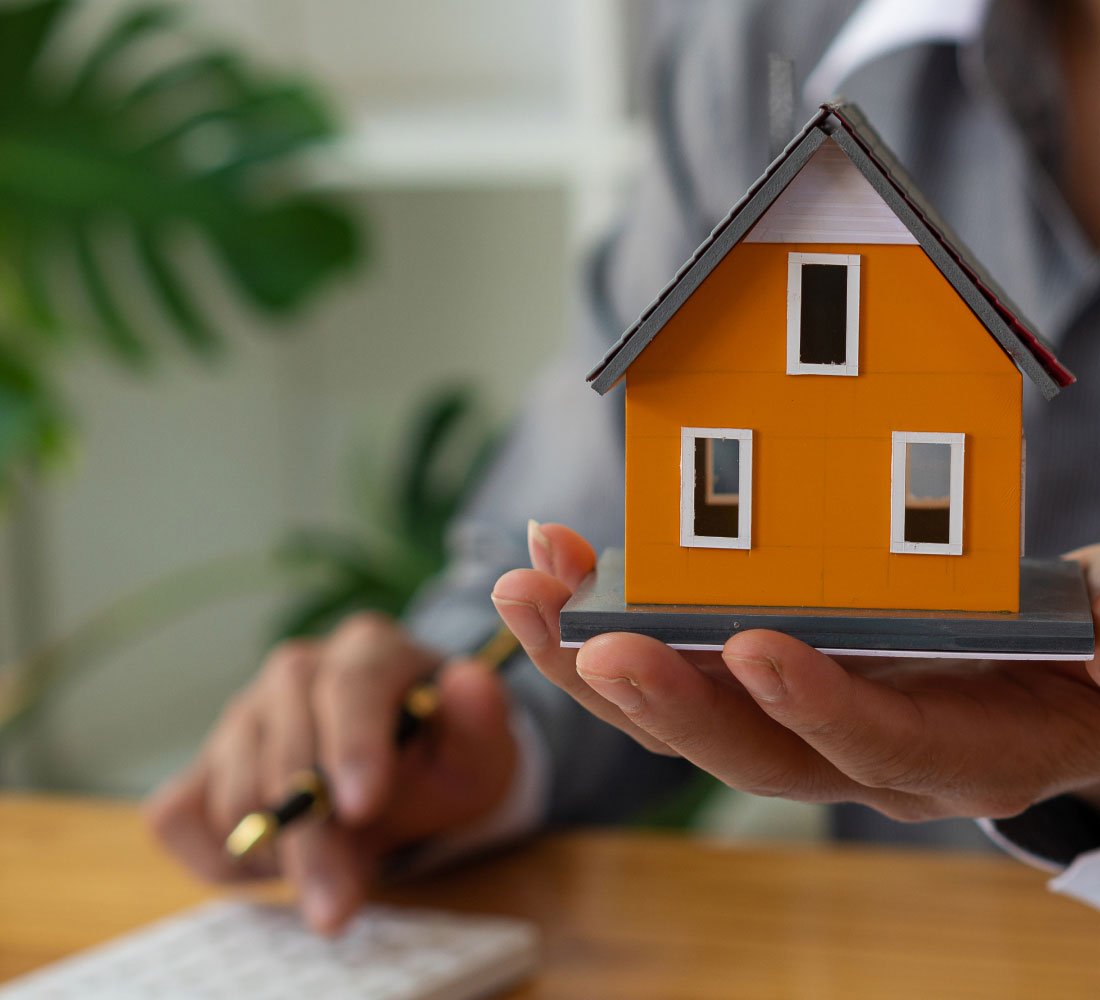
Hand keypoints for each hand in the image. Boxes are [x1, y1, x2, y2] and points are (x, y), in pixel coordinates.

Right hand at [145, 613, 516, 933]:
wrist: (410, 766)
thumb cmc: (443, 753)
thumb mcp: (478, 747)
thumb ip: (480, 719)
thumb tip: (469, 682)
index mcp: (370, 649)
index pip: (352, 684)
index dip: (352, 744)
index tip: (362, 807)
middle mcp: (299, 668)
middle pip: (287, 743)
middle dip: (311, 836)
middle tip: (335, 906)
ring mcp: (246, 710)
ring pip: (233, 784)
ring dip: (275, 850)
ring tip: (331, 869)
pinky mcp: (208, 758)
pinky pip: (179, 812)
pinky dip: (216, 853)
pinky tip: (276, 861)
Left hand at [492, 522, 1099, 821]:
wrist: (1029, 678)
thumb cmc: (1068, 660)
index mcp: (949, 753)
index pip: (880, 748)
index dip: (822, 709)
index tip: (759, 647)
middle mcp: (855, 757)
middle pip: (747, 752)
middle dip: (664, 701)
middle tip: (592, 639)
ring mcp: (792, 724)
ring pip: (681, 715)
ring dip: (596, 657)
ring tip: (529, 592)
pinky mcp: (750, 684)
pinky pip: (670, 665)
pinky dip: (609, 613)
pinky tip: (560, 565)